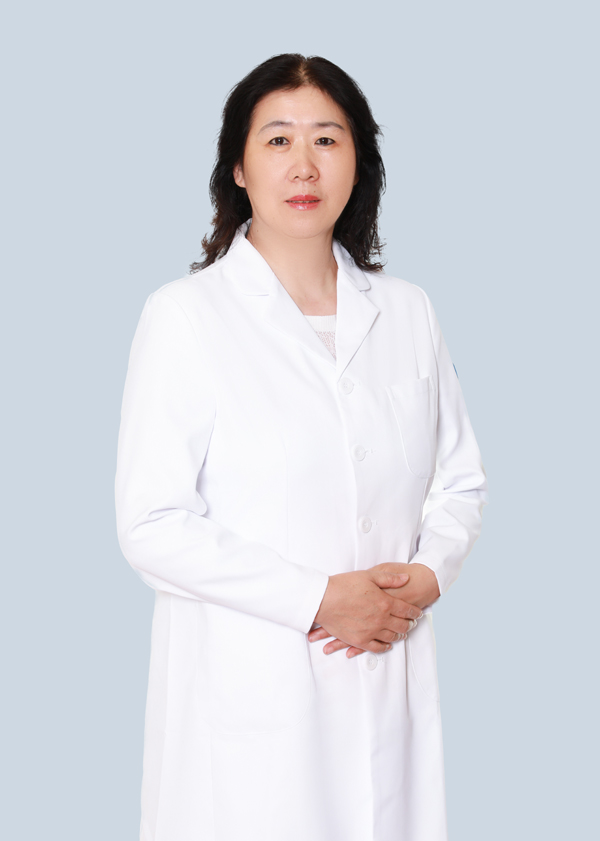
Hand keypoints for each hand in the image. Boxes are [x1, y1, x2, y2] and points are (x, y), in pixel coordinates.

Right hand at [308, 562, 439, 658]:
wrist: (324, 599)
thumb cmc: (345, 585)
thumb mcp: (369, 575)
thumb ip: (389, 578)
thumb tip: (406, 578)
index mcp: (385, 602)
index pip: (406, 610)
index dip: (414, 612)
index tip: (418, 613)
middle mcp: (381, 619)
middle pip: (402, 625)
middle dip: (409, 624)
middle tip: (412, 623)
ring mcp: (371, 631)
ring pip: (391, 637)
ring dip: (399, 635)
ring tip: (402, 633)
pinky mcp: (360, 640)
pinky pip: (377, 647)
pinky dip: (385, 647)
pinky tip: (387, 645)